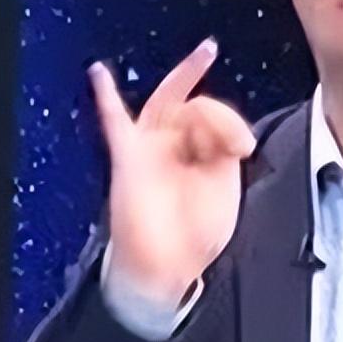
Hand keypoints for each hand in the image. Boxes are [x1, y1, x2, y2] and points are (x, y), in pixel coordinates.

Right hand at [89, 39, 254, 307]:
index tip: (243, 146)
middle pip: (193, 105)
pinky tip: (99, 73)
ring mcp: (150, 149)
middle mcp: (176, 147)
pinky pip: (112, 122)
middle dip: (215, 110)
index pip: (217, 119)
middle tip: (225, 112)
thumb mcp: (225, 188)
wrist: (166, 268)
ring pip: (167, 102)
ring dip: (186, 86)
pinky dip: (105, 96)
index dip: (232, 124)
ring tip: (203, 72)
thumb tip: (221, 129)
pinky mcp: (128, 157)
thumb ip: (224, 151)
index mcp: (203, 154)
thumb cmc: (194, 237)